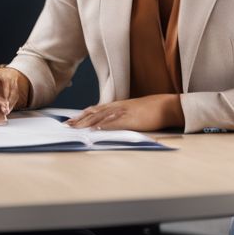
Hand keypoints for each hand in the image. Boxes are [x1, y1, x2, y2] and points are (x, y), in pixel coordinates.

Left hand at [66, 94, 182, 131]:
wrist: (167, 106)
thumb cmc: (152, 109)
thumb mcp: (134, 110)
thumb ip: (121, 114)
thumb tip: (111, 122)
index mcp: (118, 105)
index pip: (95, 109)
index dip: (82, 115)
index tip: (71, 120)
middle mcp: (118, 106)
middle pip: (94, 113)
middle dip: (79, 120)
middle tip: (66, 127)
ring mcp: (124, 112)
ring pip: (101, 117)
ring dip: (87, 123)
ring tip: (75, 129)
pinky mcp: (131, 119)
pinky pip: (115, 123)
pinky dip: (104, 126)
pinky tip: (96, 130)